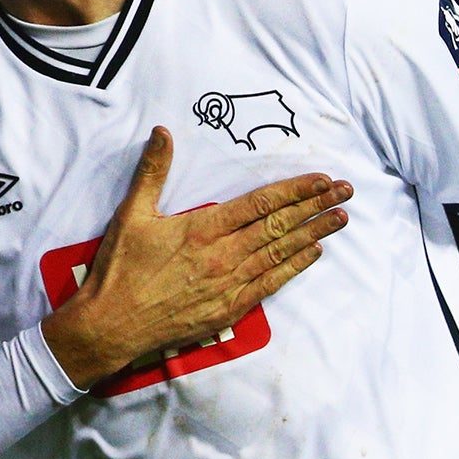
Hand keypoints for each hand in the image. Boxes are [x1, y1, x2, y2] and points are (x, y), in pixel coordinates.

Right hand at [42, 126, 351, 388]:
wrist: (112, 326)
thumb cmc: (120, 270)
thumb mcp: (131, 214)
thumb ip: (152, 171)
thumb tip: (163, 132)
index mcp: (202, 228)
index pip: (261, 203)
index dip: (295, 190)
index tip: (321, 180)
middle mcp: (223, 254)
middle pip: (280, 225)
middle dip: (316, 206)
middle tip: (346, 192)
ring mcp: (229, 284)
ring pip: (281, 252)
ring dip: (314, 233)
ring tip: (341, 218)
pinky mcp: (229, 309)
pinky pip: (271, 283)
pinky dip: (295, 266)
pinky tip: (313, 253)